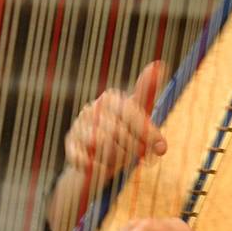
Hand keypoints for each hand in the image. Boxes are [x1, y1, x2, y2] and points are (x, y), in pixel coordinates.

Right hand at [64, 61, 167, 185]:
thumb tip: (159, 63)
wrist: (98, 162)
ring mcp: (78, 126)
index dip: (147, 132)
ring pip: (102, 145)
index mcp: (110, 99)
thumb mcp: (139, 116)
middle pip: (118, 131)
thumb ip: (148, 95)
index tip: (161, 147)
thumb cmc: (124, 136)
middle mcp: (92, 109)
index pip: (131, 113)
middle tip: (138, 156)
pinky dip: (98, 166)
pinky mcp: (70, 145)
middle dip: (133, 148)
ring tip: (119, 158)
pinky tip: (103, 166)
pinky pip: (85, 158)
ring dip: (116, 158)